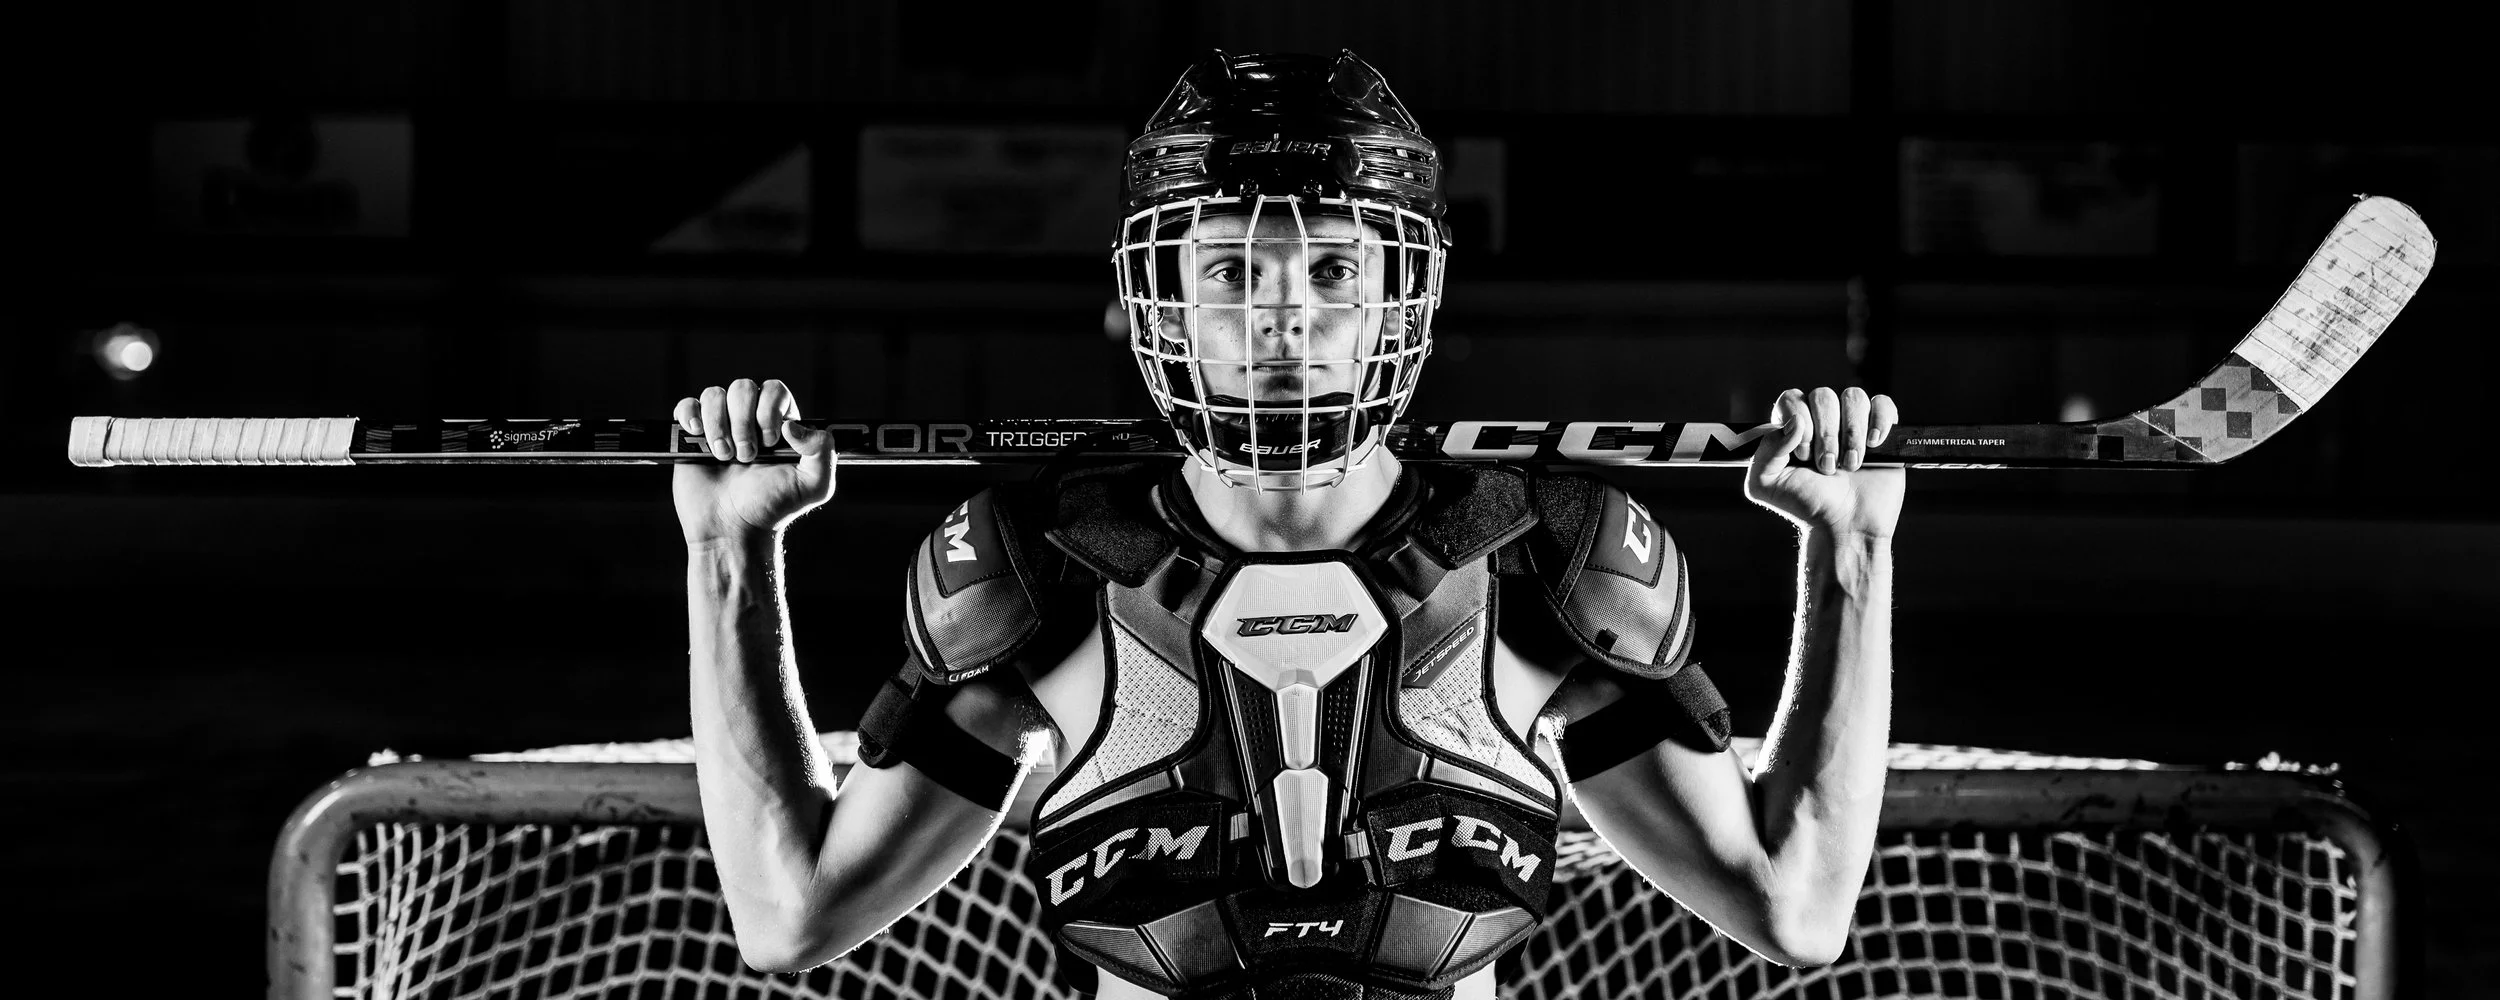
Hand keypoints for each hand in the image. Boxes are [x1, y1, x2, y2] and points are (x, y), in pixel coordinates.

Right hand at [671, 378, 835, 545]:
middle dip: (742, 422)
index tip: (769, 441)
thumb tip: (793, 425)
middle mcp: (749, 420)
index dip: (769, 409)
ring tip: (724, 458)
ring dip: (718, 426)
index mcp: (780, 425)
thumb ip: (823, 450)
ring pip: (714, 395)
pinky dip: (690, 417)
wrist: (732, 531)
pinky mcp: (692, 438)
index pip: (774, 390)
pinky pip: (687, 406)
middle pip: (742, 388)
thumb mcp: (814, 485)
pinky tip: (698, 438)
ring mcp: (719, 426)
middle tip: (746, 457)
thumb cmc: (773, 509)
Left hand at [1744, 387, 1903, 539]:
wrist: (1845, 526)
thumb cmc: (1806, 506)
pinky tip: (1873, 445)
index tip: (1802, 454)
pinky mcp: (1881, 431)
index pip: (1791, 398)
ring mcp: (1852, 423)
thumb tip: (1795, 422)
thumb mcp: (1765, 484)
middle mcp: (1821, 420)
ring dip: (1852, 433)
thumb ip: (1766, 450)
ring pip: (1854, 397)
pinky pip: (1883, 404)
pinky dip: (1879, 421)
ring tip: (1849, 465)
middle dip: (1826, 434)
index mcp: (1792, 427)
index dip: (1798, 420)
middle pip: (1823, 396)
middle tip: (1827, 467)